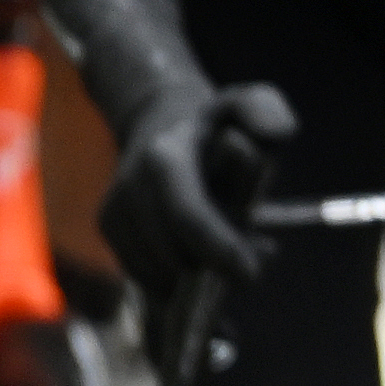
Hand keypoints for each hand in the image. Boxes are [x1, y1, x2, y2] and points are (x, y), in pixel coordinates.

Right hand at [101, 81, 295, 291]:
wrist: (163, 122)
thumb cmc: (220, 122)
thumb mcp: (251, 105)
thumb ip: (267, 112)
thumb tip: (275, 132)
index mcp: (166, 157)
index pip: (187, 213)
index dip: (217, 248)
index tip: (249, 274)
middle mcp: (131, 184)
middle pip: (174, 254)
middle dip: (217, 265)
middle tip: (258, 251)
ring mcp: (115, 207)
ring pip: (161, 273)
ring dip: (201, 274)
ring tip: (232, 245)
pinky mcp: (109, 227)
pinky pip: (147, 276)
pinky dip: (180, 280)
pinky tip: (204, 253)